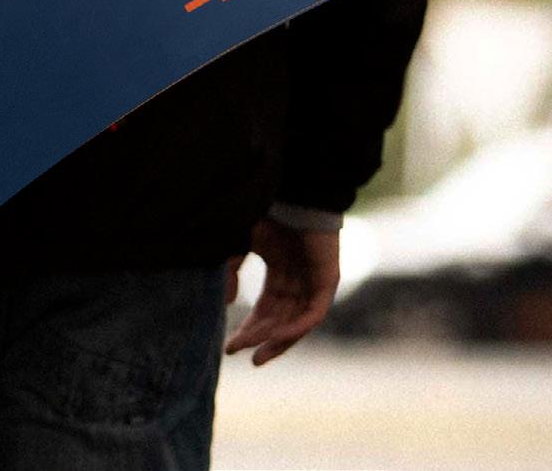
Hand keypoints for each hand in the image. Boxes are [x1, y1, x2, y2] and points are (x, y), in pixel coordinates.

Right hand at [224, 218, 338, 365]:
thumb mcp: (239, 246)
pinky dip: (295, 328)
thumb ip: (230, 272)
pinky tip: (275, 336)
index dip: (249, 329)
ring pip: (296, 323)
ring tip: (258, 357)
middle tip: (244, 355)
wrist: (296, 194)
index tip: (230, 347)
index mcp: (280, 272)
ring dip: (277, 340)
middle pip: (280, 321)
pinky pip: (313, 314)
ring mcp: (314, 282)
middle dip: (261, 339)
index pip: (265, 311)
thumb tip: (224, 303)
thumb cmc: (268, 214)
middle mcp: (298, 281)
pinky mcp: (327, 281)